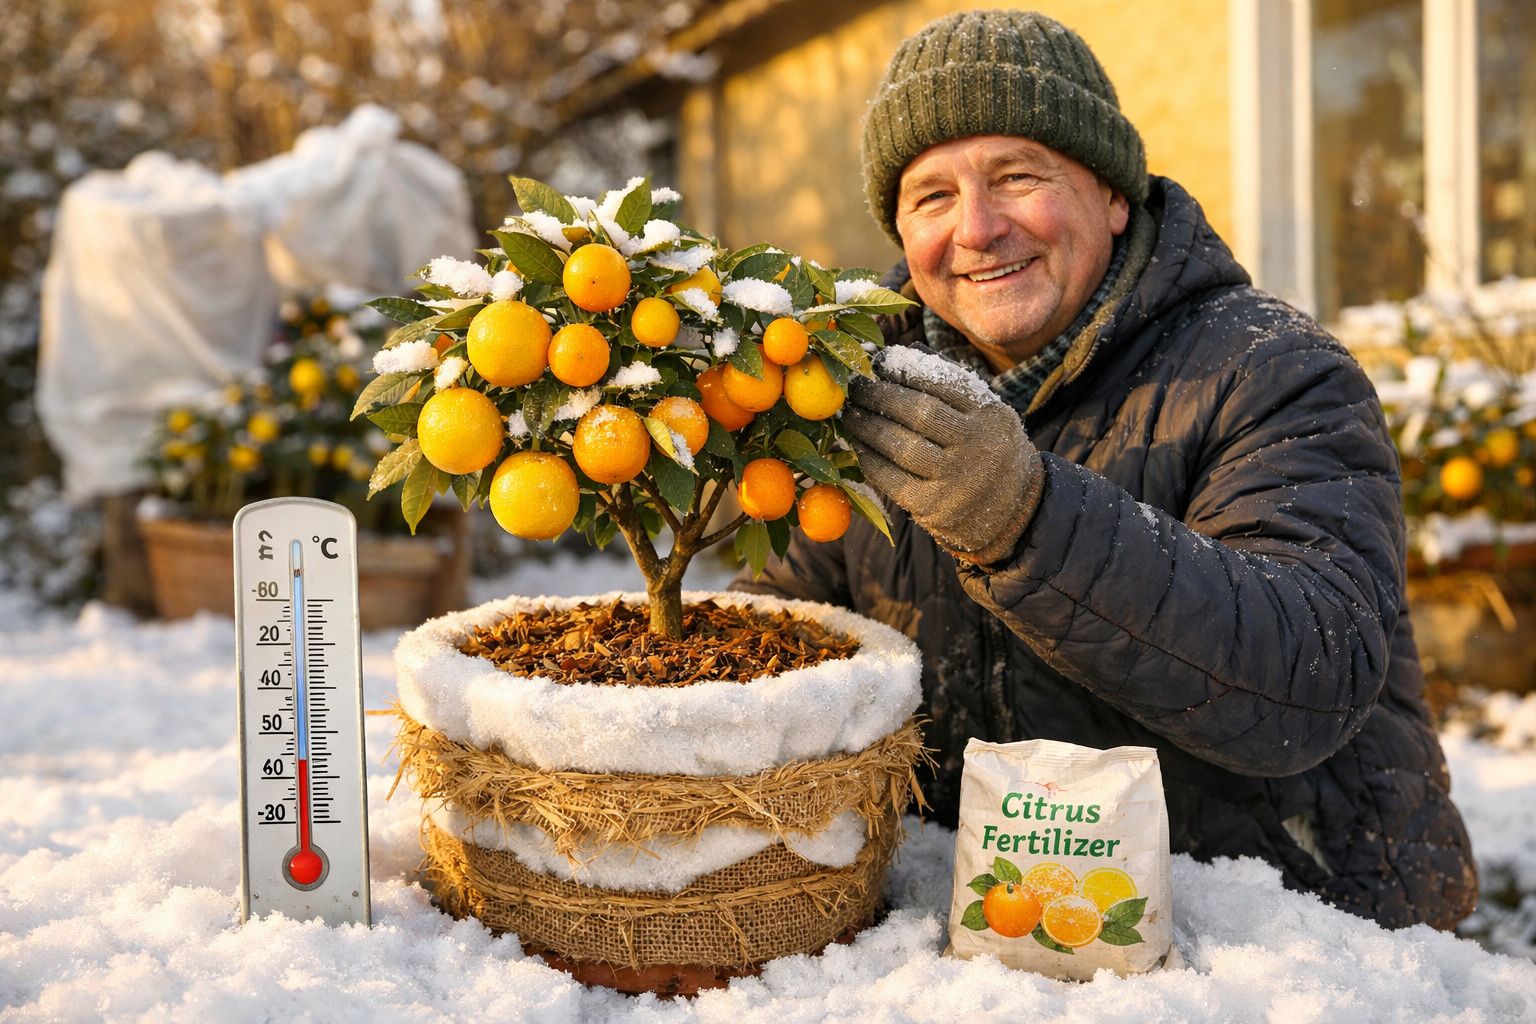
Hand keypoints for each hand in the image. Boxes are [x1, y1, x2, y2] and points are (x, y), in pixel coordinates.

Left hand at [842, 348, 1044, 563]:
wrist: (1014, 509)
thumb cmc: (988, 448)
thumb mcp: (986, 412)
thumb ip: (949, 382)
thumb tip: (899, 351)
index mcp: (991, 414)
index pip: (944, 382)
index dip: (906, 369)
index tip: (880, 361)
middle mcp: (978, 446)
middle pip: (919, 413)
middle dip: (879, 395)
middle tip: (855, 385)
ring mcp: (956, 480)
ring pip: (902, 446)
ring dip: (867, 427)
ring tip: (849, 412)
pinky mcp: (934, 508)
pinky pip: (892, 479)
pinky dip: (869, 459)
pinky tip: (858, 445)